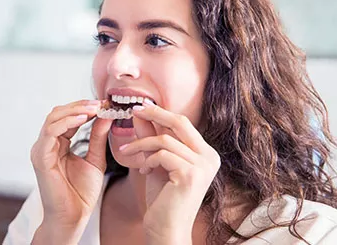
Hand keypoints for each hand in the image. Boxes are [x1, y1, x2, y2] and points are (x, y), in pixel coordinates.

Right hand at [30, 99, 111, 242]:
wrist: (74, 216)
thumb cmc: (82, 192)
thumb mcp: (95, 158)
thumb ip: (98, 137)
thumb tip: (105, 114)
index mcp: (57, 144)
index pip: (67, 117)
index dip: (85, 108)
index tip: (105, 103)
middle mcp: (46, 144)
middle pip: (58, 113)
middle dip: (79, 105)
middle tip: (100, 103)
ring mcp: (41, 150)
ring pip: (53, 118)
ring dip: (74, 110)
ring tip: (94, 108)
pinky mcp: (41, 157)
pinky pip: (51, 132)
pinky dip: (67, 122)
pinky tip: (84, 119)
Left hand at [119, 100, 220, 243]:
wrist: (166, 230)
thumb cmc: (163, 199)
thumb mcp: (156, 162)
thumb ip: (151, 138)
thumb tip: (140, 112)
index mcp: (206, 153)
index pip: (182, 124)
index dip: (160, 113)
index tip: (140, 106)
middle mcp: (209, 157)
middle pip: (180, 122)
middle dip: (154, 113)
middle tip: (133, 110)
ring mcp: (203, 166)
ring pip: (165, 139)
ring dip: (140, 144)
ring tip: (127, 152)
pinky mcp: (191, 175)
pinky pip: (162, 154)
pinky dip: (147, 160)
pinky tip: (143, 172)